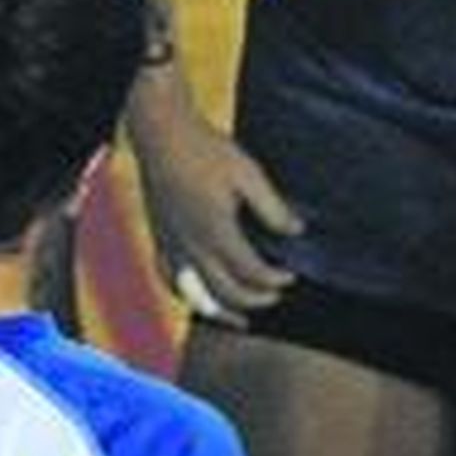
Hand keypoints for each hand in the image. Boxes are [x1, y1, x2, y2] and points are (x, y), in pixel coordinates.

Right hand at [134, 106, 303, 324]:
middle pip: (226, 291)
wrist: (162, 134)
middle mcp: (192, 246)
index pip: (252, 272)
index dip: (275, 280)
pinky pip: (169, 279)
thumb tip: (296, 230)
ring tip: (241, 320)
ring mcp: (172, 245)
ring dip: (220, 312)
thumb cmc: (205, 150)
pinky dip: (186, 296)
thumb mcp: (248, 173)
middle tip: (275, 296)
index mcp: (217, 232)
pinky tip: (197, 298)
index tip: (291, 276)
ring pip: (195, 295)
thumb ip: (272, 207)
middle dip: (255, 299)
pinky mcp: (159, 238)